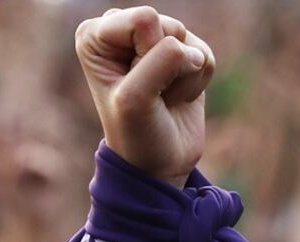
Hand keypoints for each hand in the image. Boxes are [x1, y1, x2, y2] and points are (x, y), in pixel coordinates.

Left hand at [75, 6, 215, 184]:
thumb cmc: (136, 133)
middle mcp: (122, 30)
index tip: (133, 86)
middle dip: (166, 66)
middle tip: (150, 93)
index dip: (147, 58)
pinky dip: (197, 82)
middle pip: (169, 26)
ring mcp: (154, 41)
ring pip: (188, 41)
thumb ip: (162, 60)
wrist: (159, 163)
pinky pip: (205, 54)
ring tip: (163, 97)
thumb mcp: (136, 98)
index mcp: (95, 35)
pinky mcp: (183, 54)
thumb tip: (195, 52)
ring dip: (183, 77)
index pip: (145, 20)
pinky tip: (177, 97)